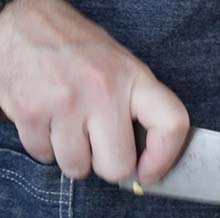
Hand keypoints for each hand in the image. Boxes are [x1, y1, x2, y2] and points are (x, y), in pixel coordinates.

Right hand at [0, 0, 188, 184]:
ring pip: (77, 168)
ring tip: (70, 128)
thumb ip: (139, 109)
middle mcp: (103, 91)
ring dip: (74, 157)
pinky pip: (44, 156)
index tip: (150, 174)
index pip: (171, 125)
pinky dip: (45, 147)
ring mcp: (65, 102)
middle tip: (99, 145)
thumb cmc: (82, 51)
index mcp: (134, 79)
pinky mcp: (30, 111)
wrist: (28, 22)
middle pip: (117, 166)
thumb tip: (146, 162)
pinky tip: (48, 122)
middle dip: (107, 164)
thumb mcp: (124, 68)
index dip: (164, 159)